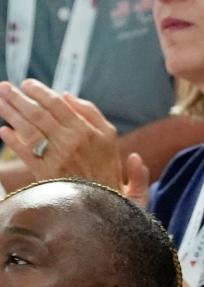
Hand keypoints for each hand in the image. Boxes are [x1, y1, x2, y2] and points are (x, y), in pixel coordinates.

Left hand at [0, 79, 124, 188]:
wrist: (105, 203)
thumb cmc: (107, 167)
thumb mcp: (110, 136)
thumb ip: (92, 113)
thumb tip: (67, 96)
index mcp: (87, 130)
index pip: (58, 105)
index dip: (40, 92)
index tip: (27, 83)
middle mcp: (70, 141)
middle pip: (39, 114)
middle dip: (18, 99)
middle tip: (4, 87)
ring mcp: (57, 157)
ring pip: (29, 129)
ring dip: (11, 114)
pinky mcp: (45, 172)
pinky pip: (25, 153)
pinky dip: (13, 141)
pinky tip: (3, 130)